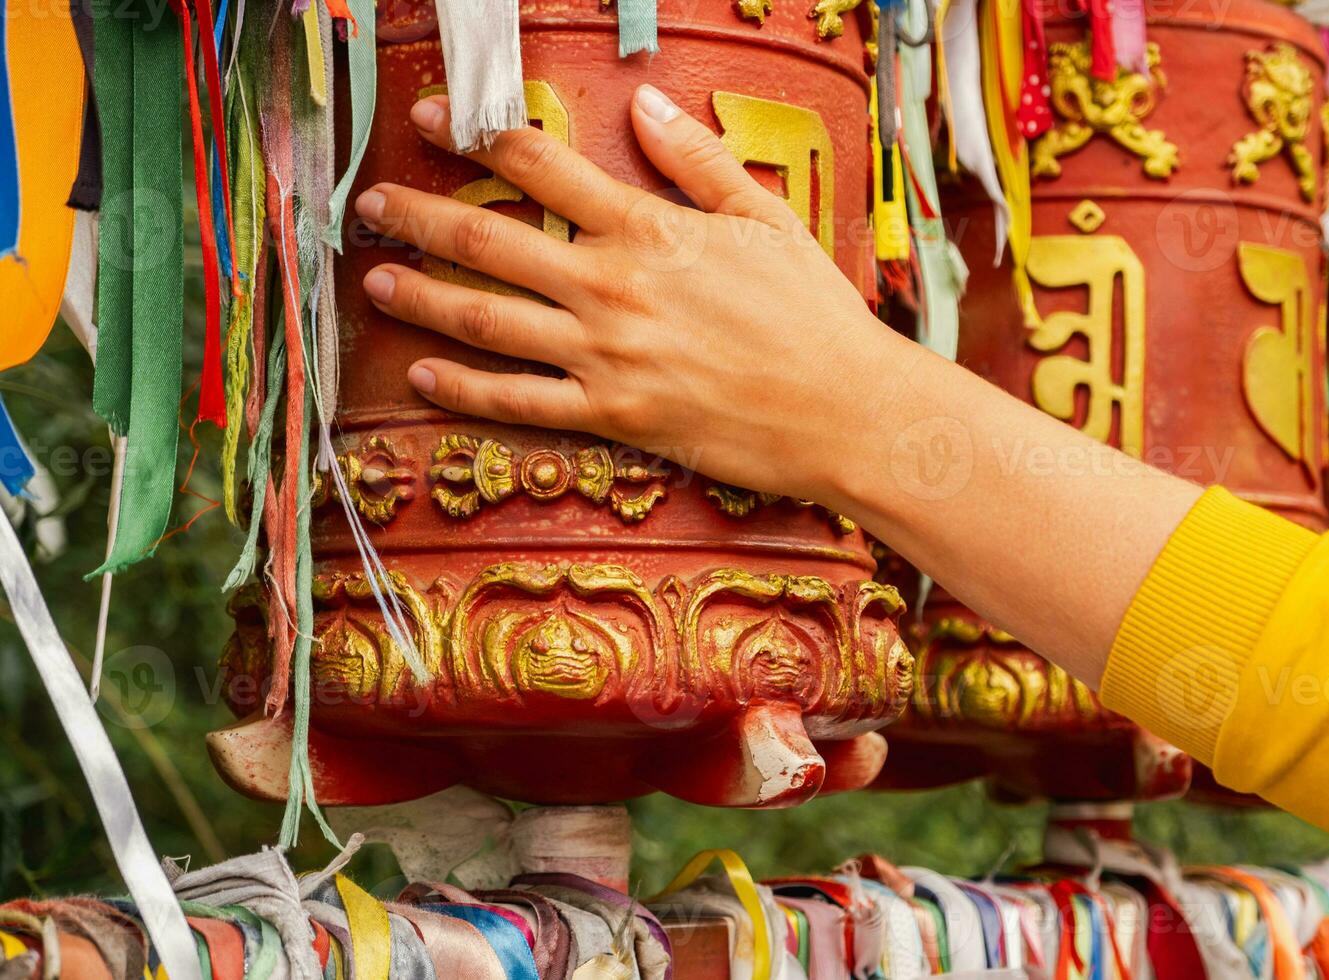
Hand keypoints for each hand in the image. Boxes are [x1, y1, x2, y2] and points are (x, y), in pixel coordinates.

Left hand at [353, 84, 914, 503]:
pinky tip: (423, 375)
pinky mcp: (611, 416)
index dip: (477, 132)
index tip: (431, 115)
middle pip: (490, 239)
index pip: (541, 165)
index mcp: (649, 228)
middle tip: (371, 202)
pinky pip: (519, 402)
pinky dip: (465, 389)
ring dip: (424, 297)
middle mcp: (612, 287)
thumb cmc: (815, 314)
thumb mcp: (766, 218)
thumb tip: (645, 102)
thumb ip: (697, 159)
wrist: (845, 410)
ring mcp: (605, 356)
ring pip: (488, 321)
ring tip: (375, 279)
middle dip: (419, 215)